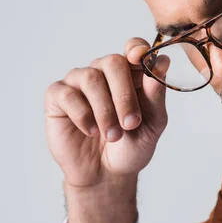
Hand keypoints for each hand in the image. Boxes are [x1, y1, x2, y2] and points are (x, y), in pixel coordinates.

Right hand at [44, 38, 168, 189]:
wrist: (107, 174)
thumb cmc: (131, 145)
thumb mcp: (153, 124)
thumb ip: (157, 94)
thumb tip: (162, 63)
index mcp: (130, 74)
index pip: (133, 47)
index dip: (136, 49)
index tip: (140, 59)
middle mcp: (104, 71)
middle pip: (112, 62)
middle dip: (124, 94)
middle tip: (130, 123)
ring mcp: (79, 82)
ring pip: (91, 78)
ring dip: (105, 110)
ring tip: (114, 135)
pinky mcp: (58, 96)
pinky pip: (68, 94)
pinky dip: (83, 114)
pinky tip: (92, 131)